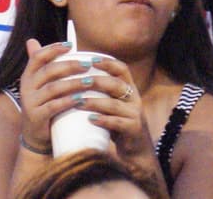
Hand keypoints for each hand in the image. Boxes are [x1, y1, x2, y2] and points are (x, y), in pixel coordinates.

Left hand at [19, 41, 160, 178]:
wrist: (137, 153)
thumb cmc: (119, 127)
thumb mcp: (114, 107)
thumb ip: (102, 95)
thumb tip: (74, 80)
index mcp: (130, 90)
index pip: (122, 69)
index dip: (107, 62)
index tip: (90, 59)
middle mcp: (134, 99)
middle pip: (117, 84)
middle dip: (98, 81)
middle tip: (79, 81)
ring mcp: (135, 115)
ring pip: (114, 104)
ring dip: (94, 102)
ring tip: (77, 102)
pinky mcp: (134, 130)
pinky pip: (118, 123)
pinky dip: (103, 120)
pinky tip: (90, 120)